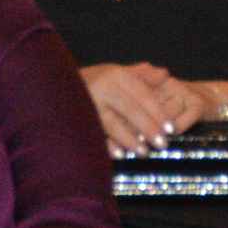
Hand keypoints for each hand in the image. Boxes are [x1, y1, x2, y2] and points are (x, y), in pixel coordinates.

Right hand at [81, 62, 205, 152]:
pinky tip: (119, 154)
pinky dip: (107, 145)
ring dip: (129, 139)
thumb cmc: (95, 80)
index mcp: (116, 74)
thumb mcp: (117, 72)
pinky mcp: (77, 118)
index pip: (142, 95)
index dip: (158, 112)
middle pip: (130, 109)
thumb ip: (141, 75)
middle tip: (163, 144)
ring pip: (113, 123)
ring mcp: (88, 102)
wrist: (56, 82)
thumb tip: (165, 74)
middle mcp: (102, 86)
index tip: (171, 129)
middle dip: (148, 128)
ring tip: (143, 152)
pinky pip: (95, 133)